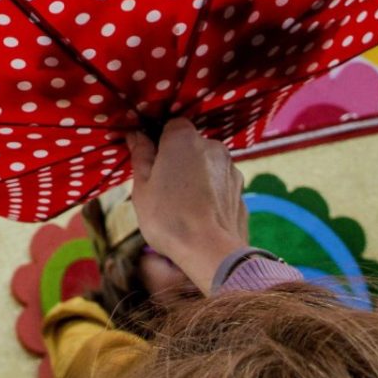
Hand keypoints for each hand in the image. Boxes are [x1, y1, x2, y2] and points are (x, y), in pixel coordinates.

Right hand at [124, 118, 248, 292]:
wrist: (212, 252)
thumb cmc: (169, 217)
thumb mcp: (142, 187)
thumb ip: (141, 155)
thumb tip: (136, 135)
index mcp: (184, 139)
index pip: (171, 126)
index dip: (159, 142)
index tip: (150, 163)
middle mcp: (212, 146)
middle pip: (190, 146)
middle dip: (178, 161)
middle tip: (163, 189)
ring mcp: (230, 168)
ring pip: (207, 166)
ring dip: (196, 178)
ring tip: (183, 207)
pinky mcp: (241, 190)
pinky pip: (220, 185)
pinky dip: (211, 194)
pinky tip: (201, 215)